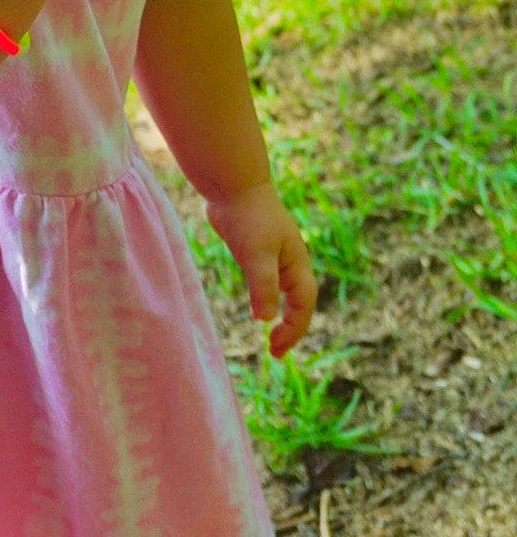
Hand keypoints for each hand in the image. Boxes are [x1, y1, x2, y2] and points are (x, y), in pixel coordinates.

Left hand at [205, 182, 316, 358]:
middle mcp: (290, 261)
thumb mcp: (256, 255)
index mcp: (296, 263)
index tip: (275, 350)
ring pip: (283, 292)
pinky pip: (267, 281)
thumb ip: (262, 286)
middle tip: (275, 352)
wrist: (232, 184)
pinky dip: (265, 298)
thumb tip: (265, 319)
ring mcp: (274, 255)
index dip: (294, 330)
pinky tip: (255, 305)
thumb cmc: (248, 217)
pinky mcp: (256, 249)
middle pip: (298, 301)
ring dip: (280, 314)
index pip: (303, 305)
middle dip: (291, 327)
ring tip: (270, 334)